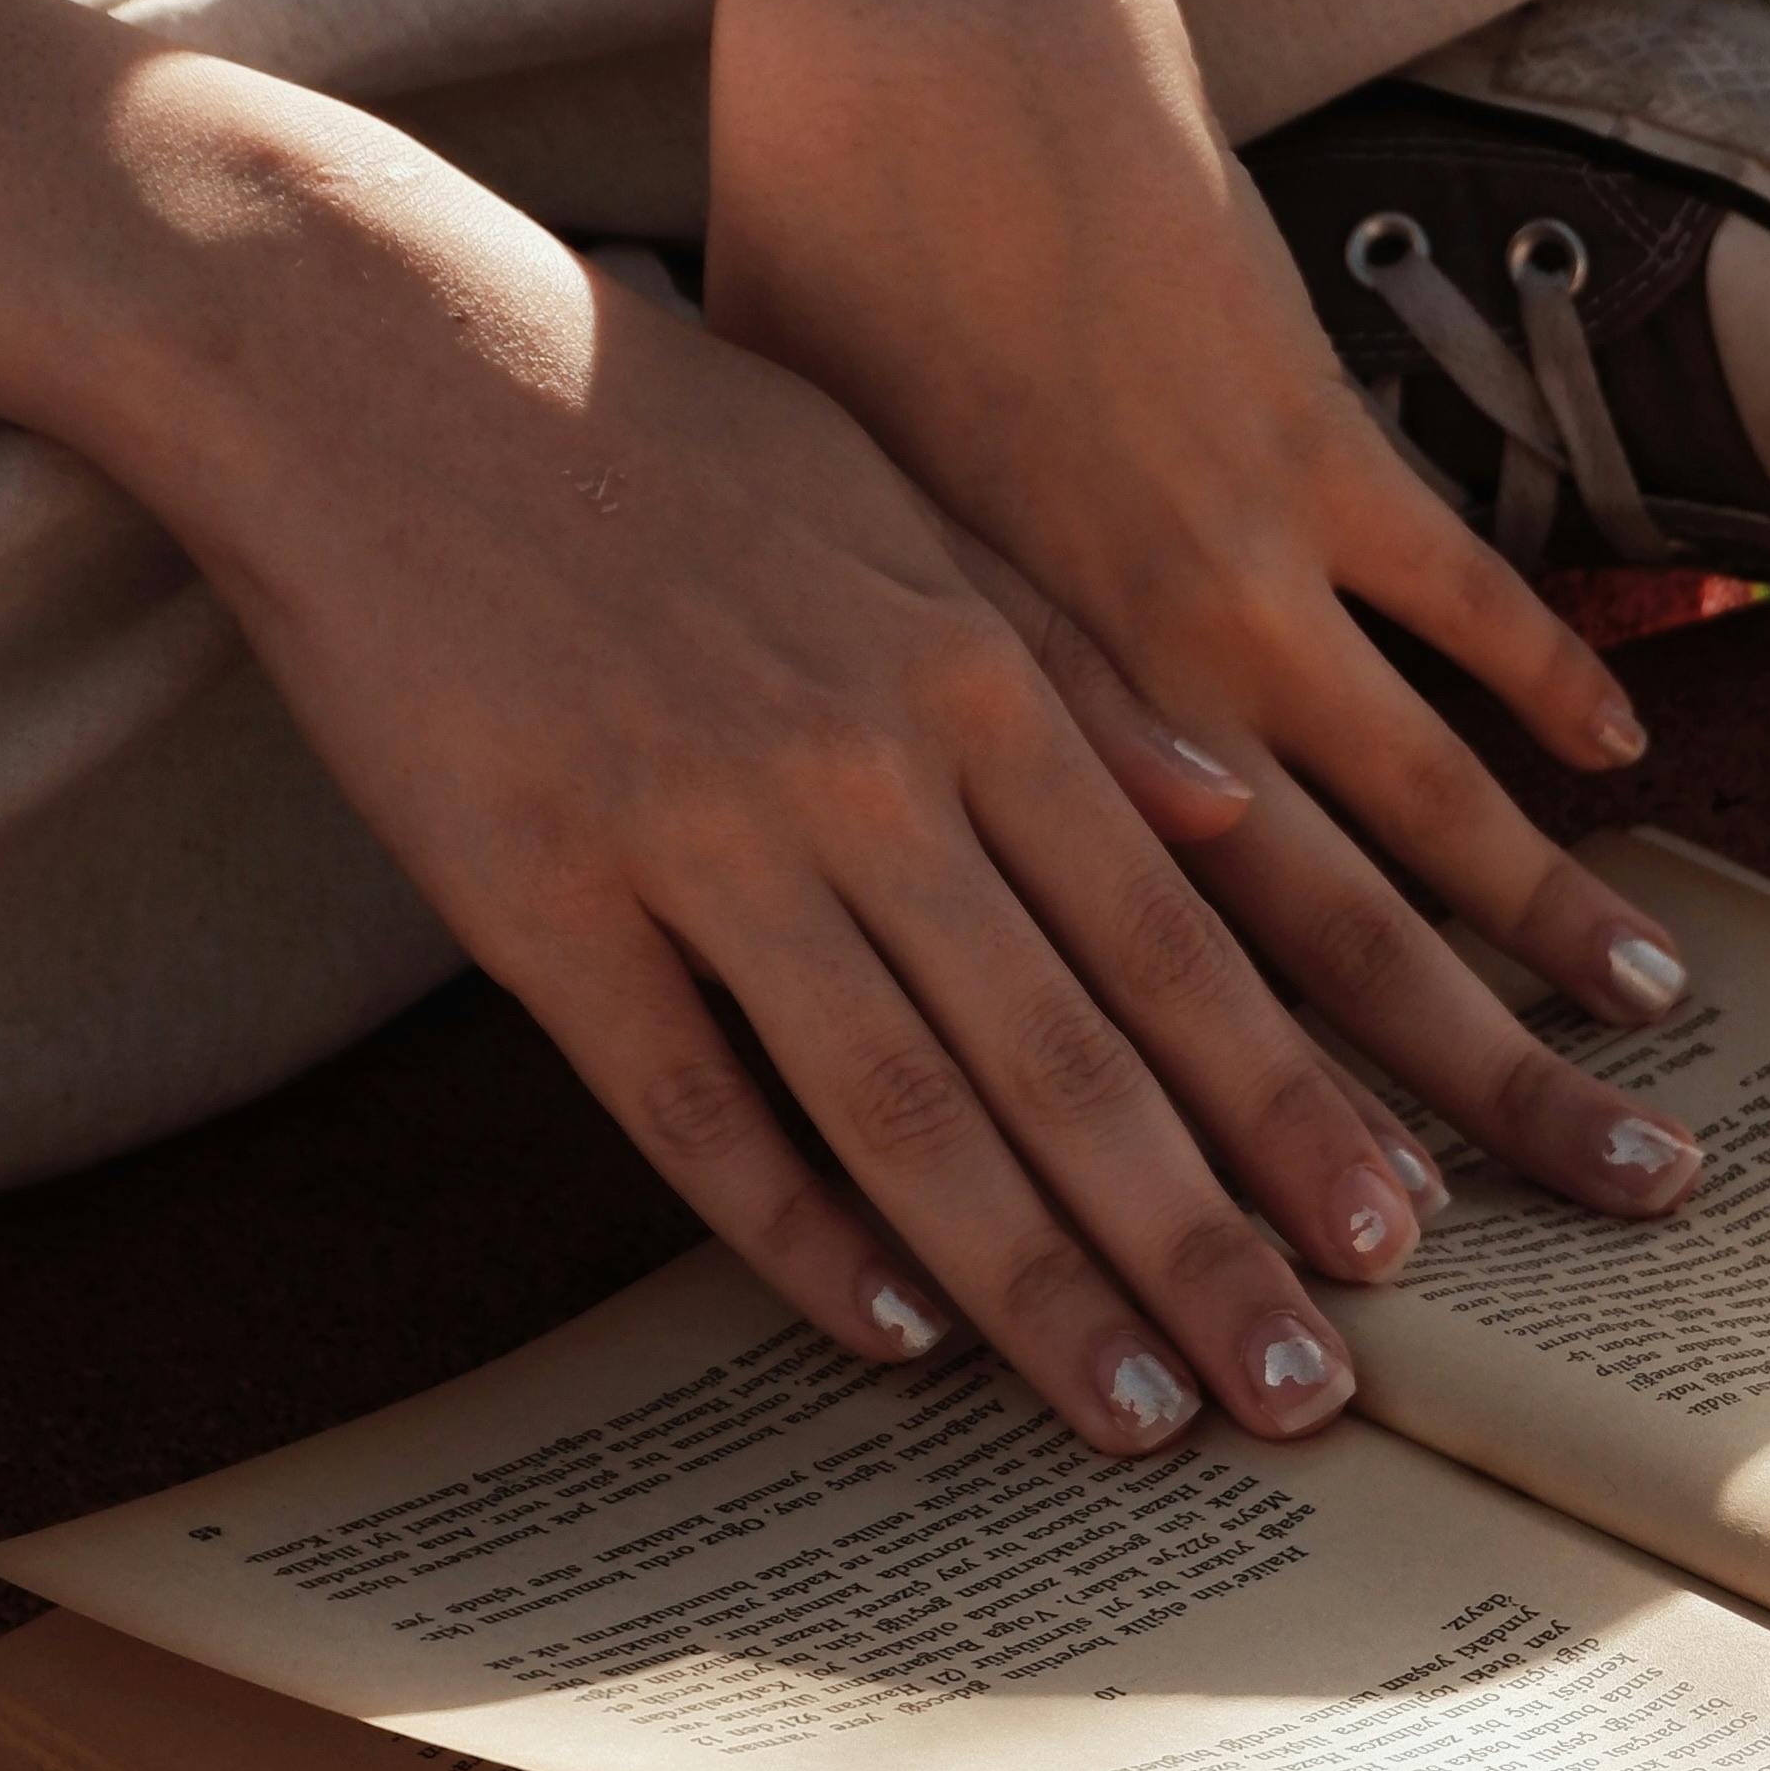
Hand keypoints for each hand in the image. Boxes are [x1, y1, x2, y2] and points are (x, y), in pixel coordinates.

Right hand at [49, 44, 1694, 1445]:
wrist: (374, 353)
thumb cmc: (657, 419)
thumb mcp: (898, 501)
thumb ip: (1064, 665)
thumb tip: (1234, 802)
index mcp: (968, 674)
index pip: (1171, 938)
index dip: (1286, 1102)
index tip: (1395, 1238)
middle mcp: (862, 768)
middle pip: (1069, 1049)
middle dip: (1204, 1236)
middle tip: (1312, 1393)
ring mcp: (697, 839)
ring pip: (904, 1102)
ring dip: (1034, 1277)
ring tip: (1142, 1417)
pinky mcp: (539, 897)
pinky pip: (686, 1098)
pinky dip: (789, 1225)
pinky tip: (886, 1335)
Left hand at [706, 0, 1713, 1203]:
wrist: (905, 66)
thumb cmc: (801, 300)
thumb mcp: (808, 559)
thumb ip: (892, 734)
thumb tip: (906, 896)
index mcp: (988, 745)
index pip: (1140, 1013)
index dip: (1244, 1165)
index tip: (1335, 1293)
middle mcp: (1123, 690)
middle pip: (1326, 957)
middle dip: (1466, 1108)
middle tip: (1600, 1226)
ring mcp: (1238, 566)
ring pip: (1422, 804)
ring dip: (1542, 936)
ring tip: (1654, 1050)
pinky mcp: (1315, 439)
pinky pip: (1459, 595)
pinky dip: (1548, 679)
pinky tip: (1627, 777)